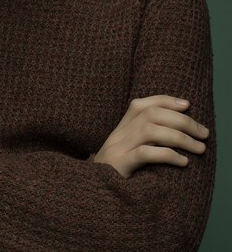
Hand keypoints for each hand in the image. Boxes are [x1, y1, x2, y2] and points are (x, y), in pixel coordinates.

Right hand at [90, 95, 208, 178]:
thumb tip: (177, 131)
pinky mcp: (120, 166)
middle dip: (182, 121)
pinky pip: (145, 154)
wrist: (89, 192)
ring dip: (180, 137)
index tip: (187, 105)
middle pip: (151, 115)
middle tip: (203, 133)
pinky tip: (183, 162)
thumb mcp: (126, 151)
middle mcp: (118, 134)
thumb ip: (143, 139)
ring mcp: (117, 149)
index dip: (165, 100)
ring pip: (150, 131)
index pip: (142, 104)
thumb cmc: (115, 174)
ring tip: (199, 148)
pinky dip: (167, 154)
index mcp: (120, 128)